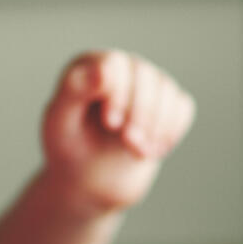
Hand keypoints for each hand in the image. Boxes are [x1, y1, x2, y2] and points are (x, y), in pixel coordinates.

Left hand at [41, 50, 194, 213]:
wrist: (88, 179)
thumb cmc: (68, 147)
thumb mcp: (60, 122)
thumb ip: (74, 90)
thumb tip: (103, 68)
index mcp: (90, 65)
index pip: (116, 64)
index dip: (119, 93)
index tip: (111, 124)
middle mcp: (121, 68)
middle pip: (146, 75)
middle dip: (141, 112)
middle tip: (129, 142)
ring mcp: (146, 85)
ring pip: (167, 91)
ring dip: (157, 125)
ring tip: (137, 151)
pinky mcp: (166, 104)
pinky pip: (182, 108)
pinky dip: (170, 131)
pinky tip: (151, 151)